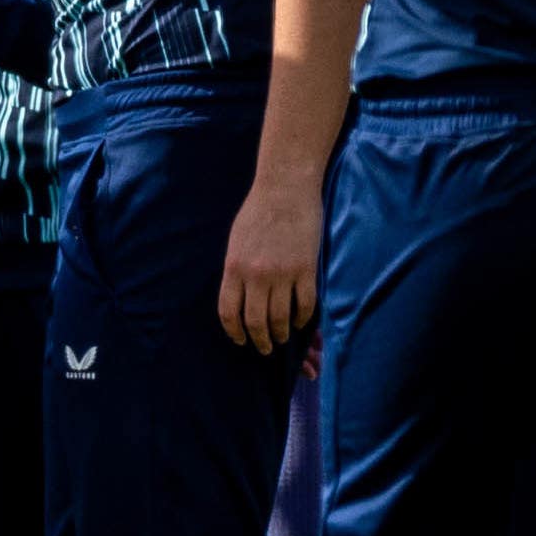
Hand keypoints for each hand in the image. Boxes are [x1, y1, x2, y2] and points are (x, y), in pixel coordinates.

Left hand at [218, 172, 321, 353]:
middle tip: (266, 348)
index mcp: (234, 267)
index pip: (229, 312)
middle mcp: (256, 275)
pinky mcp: (306, 269)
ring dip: (282, 333)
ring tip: (283, 338)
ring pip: (280, 318)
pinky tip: (301, 321)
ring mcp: (282, 273)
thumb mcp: (236, 241)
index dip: (235, 332)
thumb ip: (237, 270)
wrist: (285, 187)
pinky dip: (303, 318)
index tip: (241, 341)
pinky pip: (305, 305)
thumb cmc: (258, 211)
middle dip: (260, 341)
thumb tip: (239, 297)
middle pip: (255, 322)